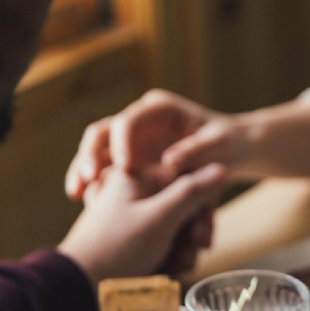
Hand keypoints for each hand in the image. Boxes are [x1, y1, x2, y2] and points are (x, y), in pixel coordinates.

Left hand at [58, 163, 225, 283]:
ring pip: (174, 226)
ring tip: (177, 267)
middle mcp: (134, 192)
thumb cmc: (116, 248)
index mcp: (136, 176)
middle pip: (182, 205)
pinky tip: (167, 270)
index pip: (186, 180)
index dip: (200, 208)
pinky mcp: (130, 236)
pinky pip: (161, 241)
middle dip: (191, 234)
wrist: (78, 285)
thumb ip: (191, 192)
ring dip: (182, 249)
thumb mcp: (159, 218)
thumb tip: (220, 168)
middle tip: (193, 255)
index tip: (202, 234)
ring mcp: (132, 215)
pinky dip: (168, 255)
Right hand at [65, 89, 245, 199]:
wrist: (233, 152)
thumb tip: (171, 161)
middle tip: (88, 179)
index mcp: (160, 109)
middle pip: (102, 132)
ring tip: (77, 193)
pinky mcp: (129, 159)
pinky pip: (103, 169)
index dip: (122, 142)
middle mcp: (140, 120)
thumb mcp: (220, 145)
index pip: (130, 119)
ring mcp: (131, 139)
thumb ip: (198, 150)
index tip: (124, 167)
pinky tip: (85, 201)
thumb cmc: (229, 144)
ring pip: (97, 150)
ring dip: (83, 169)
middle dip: (91, 154)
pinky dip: (93, 183)